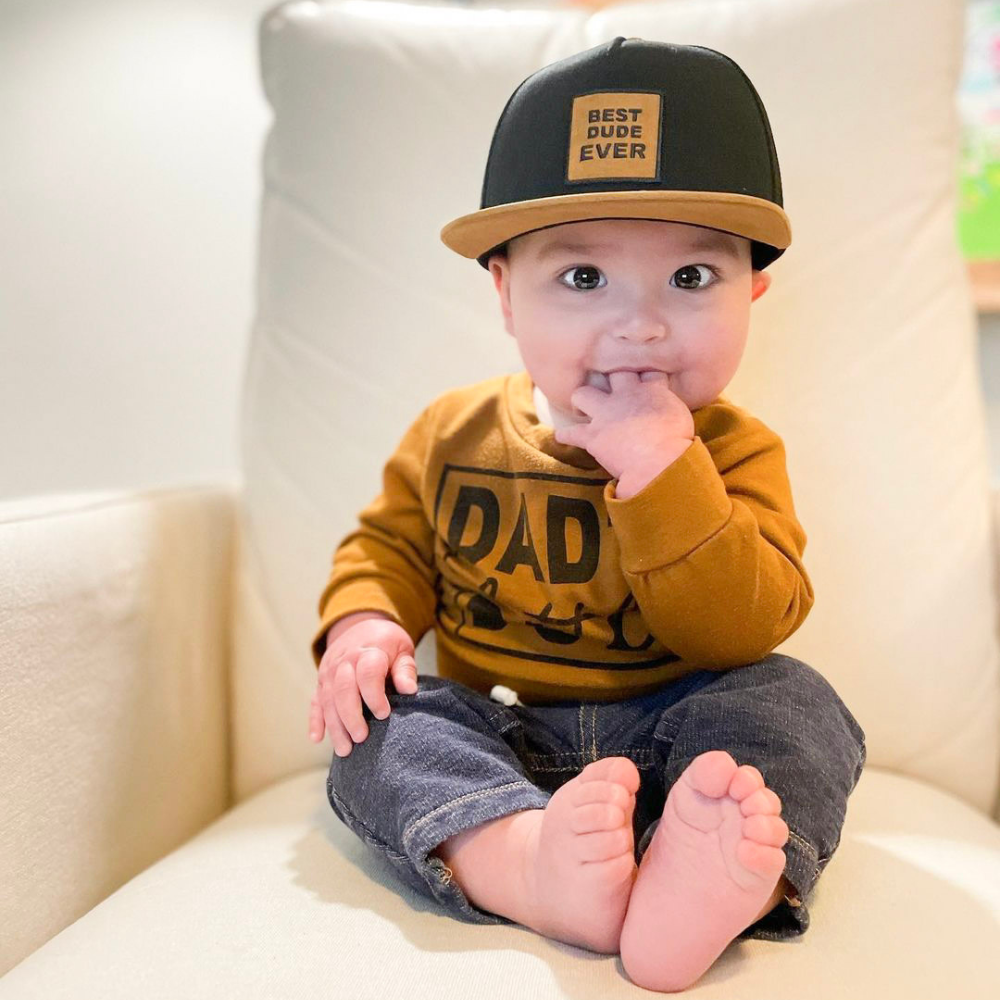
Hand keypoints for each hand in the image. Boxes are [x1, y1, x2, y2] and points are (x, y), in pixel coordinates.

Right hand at [309, 616, 417, 755]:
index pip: (367, 674)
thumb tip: (409, 690)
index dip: (374, 696)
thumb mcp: (402, 649)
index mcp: (368, 651)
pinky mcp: (321, 681)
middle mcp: (344, 661)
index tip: (384, 714)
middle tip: (361, 738)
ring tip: (344, 750)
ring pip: (327, 700)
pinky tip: (317, 738)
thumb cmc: (386, 642)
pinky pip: (315, 701)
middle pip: (343, 689)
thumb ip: (405, 669)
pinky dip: (314, 720)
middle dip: (350, 716)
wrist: (360, 624)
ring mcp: (329, 671)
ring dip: (334, 726)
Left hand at [553, 371, 694, 495]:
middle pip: (613, 372)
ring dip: (581, 399)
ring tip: (582, 406)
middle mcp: (626, 396)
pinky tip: (561, 436)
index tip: (641, 372)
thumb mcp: (681, 416)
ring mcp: (606, 414)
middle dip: (611, 375)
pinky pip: (571, 433)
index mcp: (652, 390)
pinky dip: (565, 435)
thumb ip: (669, 405)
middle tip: (609, 383)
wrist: (659, 462)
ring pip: (582, 394)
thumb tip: (667, 410)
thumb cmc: (677, 443)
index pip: (646, 369)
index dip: (643, 370)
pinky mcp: (592, 435)